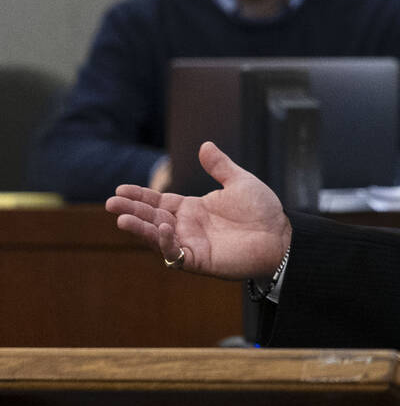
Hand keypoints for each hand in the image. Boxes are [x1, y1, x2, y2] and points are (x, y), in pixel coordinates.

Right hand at [106, 141, 290, 278]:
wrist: (282, 235)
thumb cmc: (263, 210)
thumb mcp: (239, 182)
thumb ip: (220, 166)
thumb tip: (205, 145)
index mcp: (193, 208)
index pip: (159, 202)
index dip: (139, 196)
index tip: (119, 189)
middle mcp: (187, 227)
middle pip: (152, 218)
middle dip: (132, 211)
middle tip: (110, 203)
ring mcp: (192, 244)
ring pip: (158, 237)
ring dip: (140, 228)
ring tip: (121, 219)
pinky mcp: (200, 260)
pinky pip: (176, 254)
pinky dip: (166, 243)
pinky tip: (160, 228)